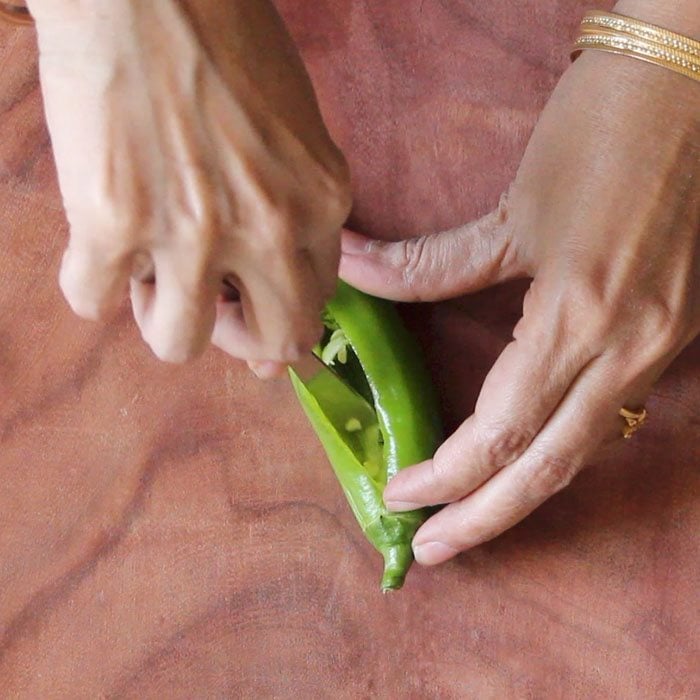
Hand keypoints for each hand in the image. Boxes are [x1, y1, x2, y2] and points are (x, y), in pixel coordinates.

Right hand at [29, 0, 350, 368]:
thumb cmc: (224, 39)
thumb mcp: (295, 132)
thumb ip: (296, 214)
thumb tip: (265, 285)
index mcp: (320, 204)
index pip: (314, 306)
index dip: (277, 317)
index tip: (248, 307)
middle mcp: (268, 229)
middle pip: (273, 344)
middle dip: (237, 337)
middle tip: (207, 303)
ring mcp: (191, 234)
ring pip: (178, 345)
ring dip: (160, 317)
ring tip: (147, 267)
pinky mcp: (112, 224)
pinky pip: (92, 302)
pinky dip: (92, 281)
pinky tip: (98, 241)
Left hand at [340, 48, 699, 564]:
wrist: (699, 85)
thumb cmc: (603, 134)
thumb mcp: (513, 213)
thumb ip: (428, 265)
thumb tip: (351, 272)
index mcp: (579, 319)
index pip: (497, 433)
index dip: (442, 475)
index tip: (397, 494)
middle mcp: (626, 350)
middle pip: (545, 470)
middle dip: (483, 521)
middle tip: (429, 553)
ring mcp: (659, 348)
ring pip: (582, 453)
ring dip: (521, 495)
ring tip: (469, 518)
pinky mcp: (672, 335)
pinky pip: (607, 417)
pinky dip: (558, 451)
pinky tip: (523, 460)